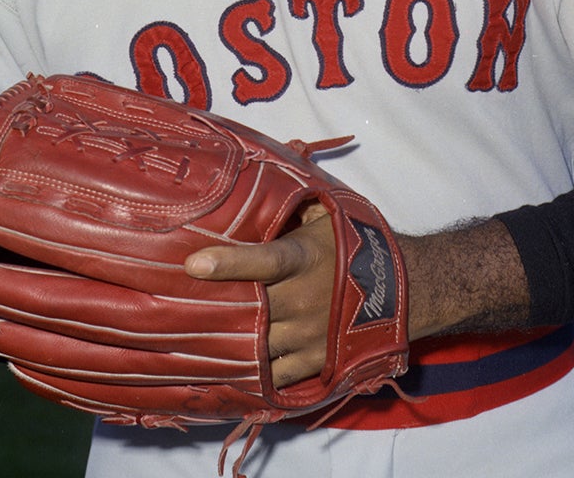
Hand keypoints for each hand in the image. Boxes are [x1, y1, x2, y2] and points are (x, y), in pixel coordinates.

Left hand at [185, 201, 334, 388]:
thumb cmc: (352, 245)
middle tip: (172, 311)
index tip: (192, 264)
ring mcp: (309, 335)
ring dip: (227, 344)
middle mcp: (303, 298)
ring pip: (255, 347)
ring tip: (189, 343)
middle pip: (248, 311)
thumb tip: (249, 198)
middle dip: (213, 311)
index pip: (262, 260)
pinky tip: (229, 368)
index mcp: (303, 258)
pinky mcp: (316, 362)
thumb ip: (287, 215)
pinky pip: (274, 376)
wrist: (401, 288)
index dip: (227, 263)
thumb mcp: (323, 218)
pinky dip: (251, 373)